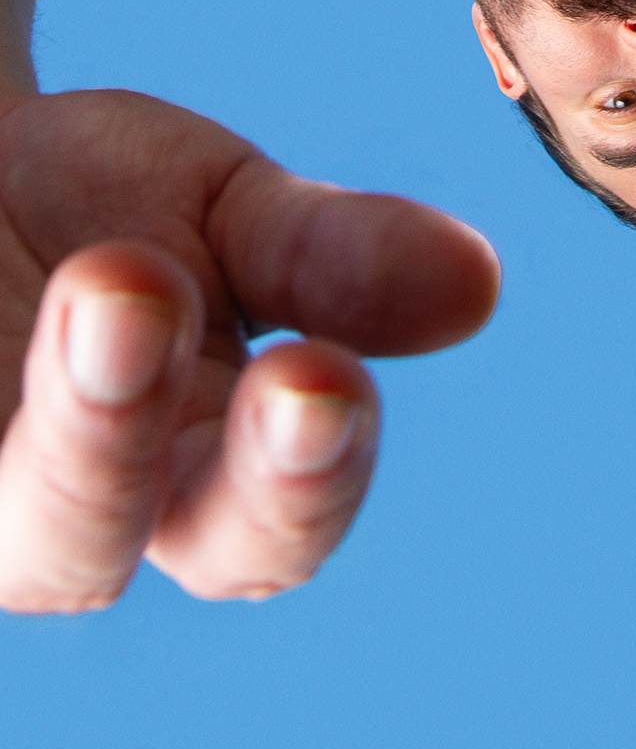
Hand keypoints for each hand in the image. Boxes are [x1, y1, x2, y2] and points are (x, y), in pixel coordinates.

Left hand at [0, 90, 499, 612]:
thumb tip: (477, 288)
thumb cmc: (98, 207)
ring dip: (36, 414)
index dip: (298, 472)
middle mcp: (59, 521)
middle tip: (134, 293)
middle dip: (108, 433)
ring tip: (93, 278)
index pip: (263, 522)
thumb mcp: (222, 204)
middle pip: (78, 544)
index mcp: (195, 483)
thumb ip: (334, 256)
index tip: (322, 373)